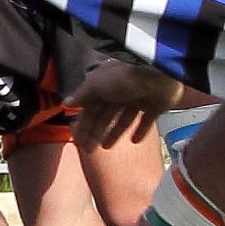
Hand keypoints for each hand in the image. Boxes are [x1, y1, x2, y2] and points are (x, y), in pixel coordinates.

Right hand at [66, 59, 183, 149]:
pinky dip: (140, 131)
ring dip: (114, 133)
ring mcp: (139, 98)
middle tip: (89, 149)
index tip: (78, 139)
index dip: (84, 123)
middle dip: (96, 132)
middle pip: (105, 115)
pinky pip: (146, 121)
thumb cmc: (124, 78)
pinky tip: (134, 141)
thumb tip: (65, 103)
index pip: (91, 106)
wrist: (158, 75)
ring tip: (106, 147)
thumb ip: (82, 94)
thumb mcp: (97, 84)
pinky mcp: (155, 105)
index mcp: (106, 84)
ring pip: (123, 119)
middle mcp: (121, 91)